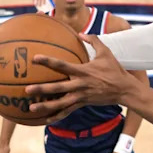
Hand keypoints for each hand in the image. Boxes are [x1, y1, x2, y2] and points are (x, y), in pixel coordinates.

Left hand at [25, 34, 139, 121]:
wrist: (125, 90)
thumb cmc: (115, 69)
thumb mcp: (106, 52)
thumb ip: (93, 40)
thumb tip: (80, 33)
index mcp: (83, 71)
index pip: (62, 65)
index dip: (48, 61)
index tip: (35, 58)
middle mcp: (80, 84)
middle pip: (58, 88)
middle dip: (42, 89)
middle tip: (27, 90)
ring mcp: (81, 96)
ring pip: (60, 103)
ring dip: (46, 106)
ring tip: (31, 108)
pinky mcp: (83, 103)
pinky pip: (68, 111)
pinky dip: (57, 116)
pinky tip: (46, 119)